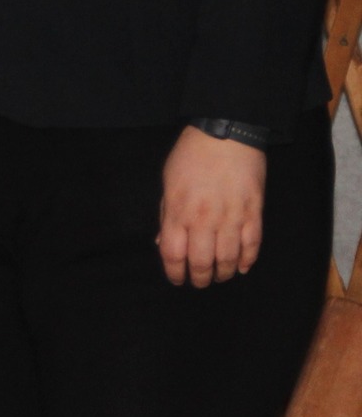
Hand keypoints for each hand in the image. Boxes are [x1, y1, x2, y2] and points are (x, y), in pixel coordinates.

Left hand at [158, 125, 265, 287]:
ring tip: (219, 276)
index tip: (176, 279)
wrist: (226, 135)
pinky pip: (252, 245)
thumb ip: (166, 214)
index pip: (172, 253)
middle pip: (201, 262)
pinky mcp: (253, 213)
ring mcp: (231, 217)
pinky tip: (242, 267)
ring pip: (228, 259)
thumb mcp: (168, 182)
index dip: (173, 272)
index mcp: (178, 210)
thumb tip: (162, 242)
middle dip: (199, 278)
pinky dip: (247, 260)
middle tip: (199, 282)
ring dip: (224, 273)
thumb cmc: (191, 156)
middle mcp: (204, 219)